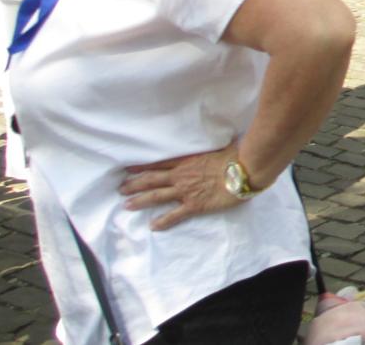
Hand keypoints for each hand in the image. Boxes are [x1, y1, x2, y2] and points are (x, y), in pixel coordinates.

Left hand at [120, 144, 242, 229]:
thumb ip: (213, 146)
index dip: (141, 166)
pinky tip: (153, 226)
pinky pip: (174, 215)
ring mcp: (185, 191)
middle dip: (134, 184)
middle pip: (151, 180)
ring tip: (126, 205)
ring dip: (140, 200)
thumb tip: (221, 138)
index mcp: (186, 161)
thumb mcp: (220, 146)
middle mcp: (181, 176)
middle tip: (120, 189)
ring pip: (156, 196)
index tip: (127, 169)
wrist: (244, 171)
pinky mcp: (194, 205)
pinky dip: (163, 221)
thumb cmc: (236, 156)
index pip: (158, 164)